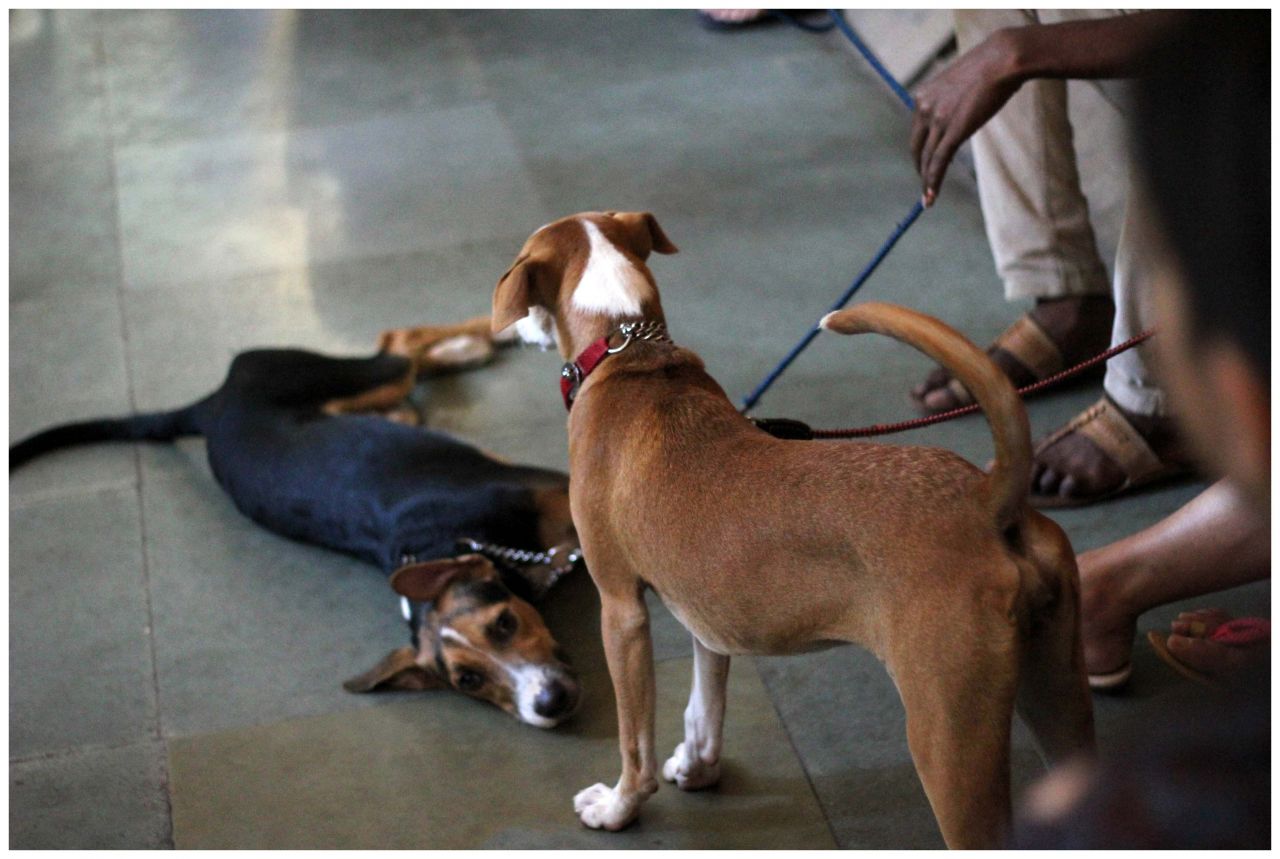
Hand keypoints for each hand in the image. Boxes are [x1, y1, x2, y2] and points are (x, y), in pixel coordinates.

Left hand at [911, 28, 1024, 204]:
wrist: (1002, 59)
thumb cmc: (989, 66)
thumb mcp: (960, 84)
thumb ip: (951, 102)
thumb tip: (957, 116)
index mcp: (922, 96)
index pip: (917, 130)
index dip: (921, 148)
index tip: (925, 160)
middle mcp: (923, 108)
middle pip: (917, 147)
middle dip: (920, 167)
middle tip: (924, 182)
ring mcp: (937, 120)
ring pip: (927, 159)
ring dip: (927, 180)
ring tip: (927, 198)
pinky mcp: (952, 132)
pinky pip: (939, 163)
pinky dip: (933, 182)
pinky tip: (931, 196)